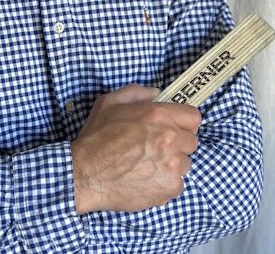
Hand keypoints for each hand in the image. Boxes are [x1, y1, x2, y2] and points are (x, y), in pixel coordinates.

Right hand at [71, 84, 200, 213]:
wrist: (86, 173)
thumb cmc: (96, 137)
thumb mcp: (109, 102)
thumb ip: (136, 93)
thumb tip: (156, 93)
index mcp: (158, 115)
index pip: (193, 117)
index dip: (183, 121)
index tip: (173, 126)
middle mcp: (170, 139)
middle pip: (191, 141)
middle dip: (177, 143)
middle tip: (155, 146)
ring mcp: (172, 165)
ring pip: (184, 163)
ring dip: (171, 163)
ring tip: (147, 164)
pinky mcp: (170, 187)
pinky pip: (177, 183)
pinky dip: (164, 182)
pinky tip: (145, 178)